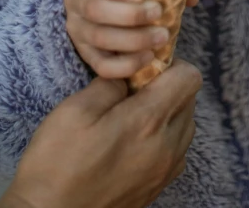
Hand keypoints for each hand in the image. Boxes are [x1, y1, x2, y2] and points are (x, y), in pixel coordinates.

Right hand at [0, 60, 202, 207]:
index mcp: (149, 122)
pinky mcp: (159, 186)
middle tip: (131, 88)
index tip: (141, 66)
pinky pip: (177, 149)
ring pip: (186, 124)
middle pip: (189, 98)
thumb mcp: (76, 109)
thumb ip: (111, 83)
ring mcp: (166, 170)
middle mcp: (167, 146)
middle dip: (166, 85)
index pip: (189, 77)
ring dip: (167, 111)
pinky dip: (164, 135)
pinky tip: (133, 138)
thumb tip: (129, 75)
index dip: (169, 62)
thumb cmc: (58, 162)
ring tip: (131, 114)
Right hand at [65, 0, 197, 78]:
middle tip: (158, 13)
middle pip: (95, 10)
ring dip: (133, 40)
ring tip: (162, 37)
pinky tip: (148, 58)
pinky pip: (102, 65)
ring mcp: (78, 31)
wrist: (103, 4)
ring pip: (99, 38)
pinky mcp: (85, 55)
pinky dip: (126, 64)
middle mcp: (75, 3)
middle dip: (130, 14)